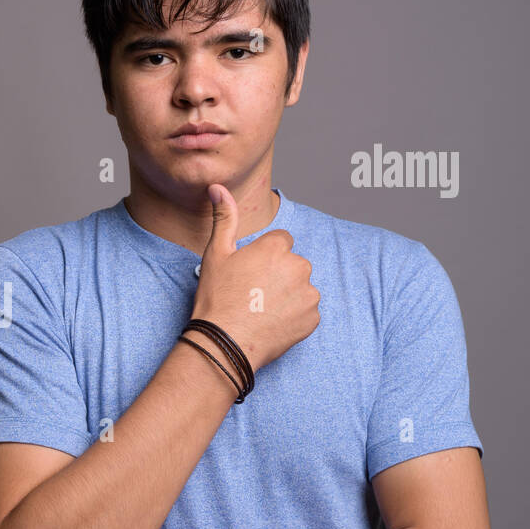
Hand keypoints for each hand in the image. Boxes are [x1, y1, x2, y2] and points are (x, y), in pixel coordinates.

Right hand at [190, 183, 319, 372]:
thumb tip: (217, 187)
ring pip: (302, 287)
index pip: (281, 242)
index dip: (264, 257)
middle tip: (254, 294)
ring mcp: (308, 293)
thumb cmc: (216, 297)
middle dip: (279, 275)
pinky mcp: (313, 318)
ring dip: (288, 295)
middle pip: (293, 264)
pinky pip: (307, 312)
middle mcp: (298, 266)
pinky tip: (272, 323)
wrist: (224, 341)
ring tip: (261, 310)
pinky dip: (294, 317)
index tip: (250, 274)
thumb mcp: (216, 254)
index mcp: (276, 247)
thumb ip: (224, 217)